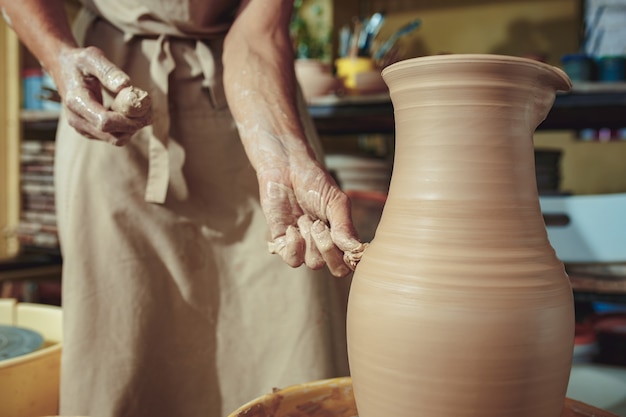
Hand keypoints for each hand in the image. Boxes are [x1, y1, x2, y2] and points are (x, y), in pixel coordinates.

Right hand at [52, 46, 151, 145]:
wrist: (62, 68)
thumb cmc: (79, 61)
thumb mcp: (92, 57)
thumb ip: (108, 71)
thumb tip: (126, 86)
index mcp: (76, 101)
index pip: (104, 122)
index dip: (128, 120)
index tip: (145, 110)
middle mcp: (76, 119)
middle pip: (112, 135)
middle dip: (134, 125)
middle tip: (148, 111)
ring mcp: (82, 128)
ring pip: (115, 139)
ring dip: (132, 129)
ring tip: (142, 111)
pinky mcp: (89, 131)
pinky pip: (113, 137)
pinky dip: (126, 128)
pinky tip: (131, 114)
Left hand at [260, 157, 367, 276]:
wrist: (286, 169)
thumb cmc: (314, 183)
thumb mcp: (336, 201)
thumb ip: (345, 225)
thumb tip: (353, 248)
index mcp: (341, 236)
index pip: (351, 261)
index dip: (352, 259)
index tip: (347, 243)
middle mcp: (324, 245)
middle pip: (335, 268)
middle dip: (328, 247)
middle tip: (319, 223)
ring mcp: (304, 245)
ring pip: (314, 264)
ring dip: (310, 240)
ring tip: (305, 218)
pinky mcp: (283, 243)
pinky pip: (292, 260)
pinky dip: (294, 245)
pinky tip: (292, 227)